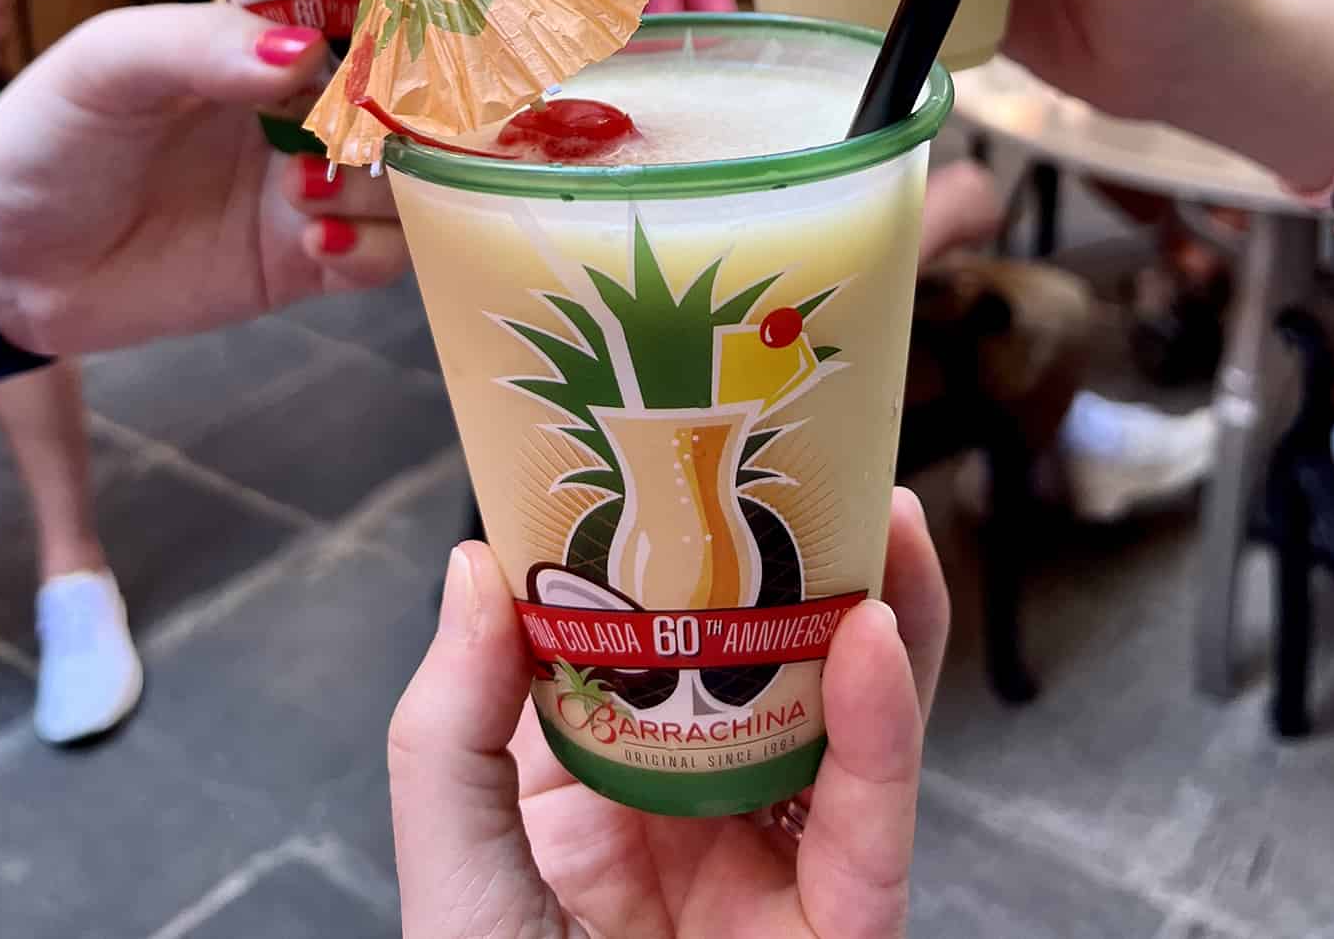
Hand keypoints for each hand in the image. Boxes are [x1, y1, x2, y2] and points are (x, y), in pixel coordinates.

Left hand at [0, 5, 407, 355]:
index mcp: (264, 51)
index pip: (364, 33)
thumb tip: (309, 54)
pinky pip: (377, 259)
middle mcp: (300, 116)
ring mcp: (305, 193)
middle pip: (403, 112)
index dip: (398, 42)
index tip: (407, 53)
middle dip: (411, 123)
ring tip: (307, 192)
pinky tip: (316, 243)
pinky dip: (371, 251)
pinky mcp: (299, 265)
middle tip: (373, 134)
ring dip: (381, 189)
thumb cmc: (45, 136)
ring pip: (404, 187)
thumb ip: (205, 45)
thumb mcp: (112, 64)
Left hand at [390, 487, 947, 938]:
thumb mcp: (452, 863)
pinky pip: (873, 818)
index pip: (656, 641)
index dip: (679, 544)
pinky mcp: (844, 928)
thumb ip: (449, 719)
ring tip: (881, 511)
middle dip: (807, 559)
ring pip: (851, 720)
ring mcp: (778, 866)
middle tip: (822, 454)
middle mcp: (702, 807)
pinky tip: (879, 639)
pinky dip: (884, 725)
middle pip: (775, 663)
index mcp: (605, 780)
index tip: (686, 444)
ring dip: (880, 611)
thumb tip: (473, 556)